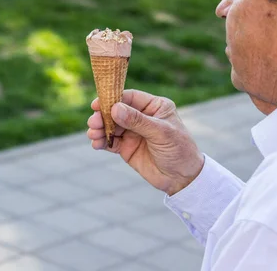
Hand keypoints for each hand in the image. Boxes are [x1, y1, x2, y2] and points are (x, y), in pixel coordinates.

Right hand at [87, 89, 204, 195]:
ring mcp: (133, 132)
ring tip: (93, 135)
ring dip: (100, 129)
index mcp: (155, 106)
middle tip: (94, 122)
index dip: (113, 98)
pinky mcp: (127, 147)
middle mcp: (142, 116)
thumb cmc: (179, 150)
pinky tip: (96, 144)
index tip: (97, 104)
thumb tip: (115, 108)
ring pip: (111, 126)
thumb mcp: (161, 133)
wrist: (182, 178)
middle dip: (103, 115)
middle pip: (117, 111)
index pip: (130, 97)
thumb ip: (138, 121)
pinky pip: (110, 141)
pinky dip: (101, 142)